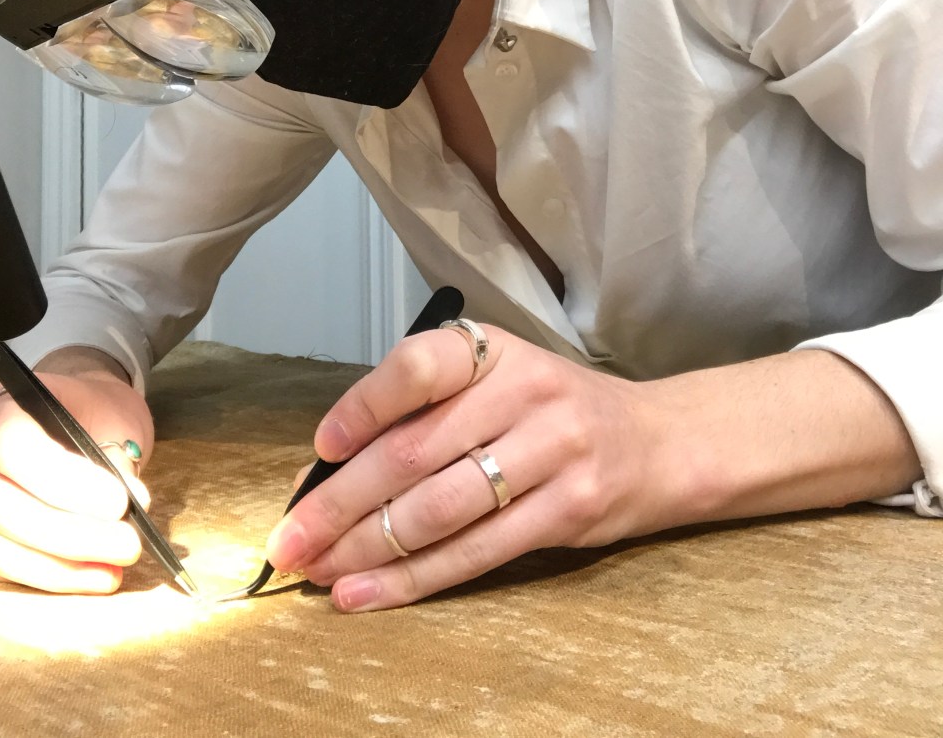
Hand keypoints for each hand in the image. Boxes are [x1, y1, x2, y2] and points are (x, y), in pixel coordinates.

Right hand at [0, 358, 153, 593]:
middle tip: (127, 543)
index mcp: (4, 404)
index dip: (62, 480)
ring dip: (58, 562)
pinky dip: (50, 575)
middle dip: (66, 532)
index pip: (12, 445)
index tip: (119, 503)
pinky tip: (97, 576)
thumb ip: (117, 459)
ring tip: (116, 566)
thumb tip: (128, 508)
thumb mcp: (118, 421)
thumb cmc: (97, 413)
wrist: (83, 414)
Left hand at [264, 325, 665, 611]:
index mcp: (493, 350)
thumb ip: (421, 416)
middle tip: (288, 542)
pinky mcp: (569, 512)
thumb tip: (322, 475)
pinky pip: (476, 552)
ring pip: (439, 509)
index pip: (419, 366)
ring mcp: (553, 451)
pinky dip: (412, 579)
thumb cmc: (551, 411)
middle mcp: (524, 391)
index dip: (362, 406)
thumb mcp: (496, 384)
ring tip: (317, 573)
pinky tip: (367, 594)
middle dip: (340, 503)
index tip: (319, 451)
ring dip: (366, 549)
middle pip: (414, 452)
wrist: (657, 441)